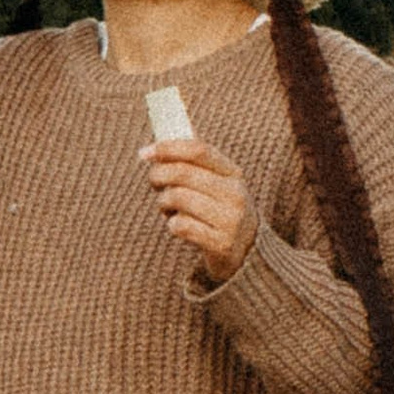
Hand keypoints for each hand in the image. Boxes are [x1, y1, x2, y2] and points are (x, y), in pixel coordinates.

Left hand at [144, 136, 257, 285]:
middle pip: (184, 173)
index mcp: (234, 174)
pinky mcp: (221, 244)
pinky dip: (172, 224)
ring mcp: (231, 220)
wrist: (248, 255)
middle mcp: (235, 194)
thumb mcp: (220, 185)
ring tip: (167, 208)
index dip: (168, 148)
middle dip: (159, 175)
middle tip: (154, 182)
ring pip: (179, 198)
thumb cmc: (223, 213)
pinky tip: (177, 226)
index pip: (198, 150)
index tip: (144, 152)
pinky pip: (182, 226)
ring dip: (164, 202)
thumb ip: (197, 164)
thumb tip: (165, 138)